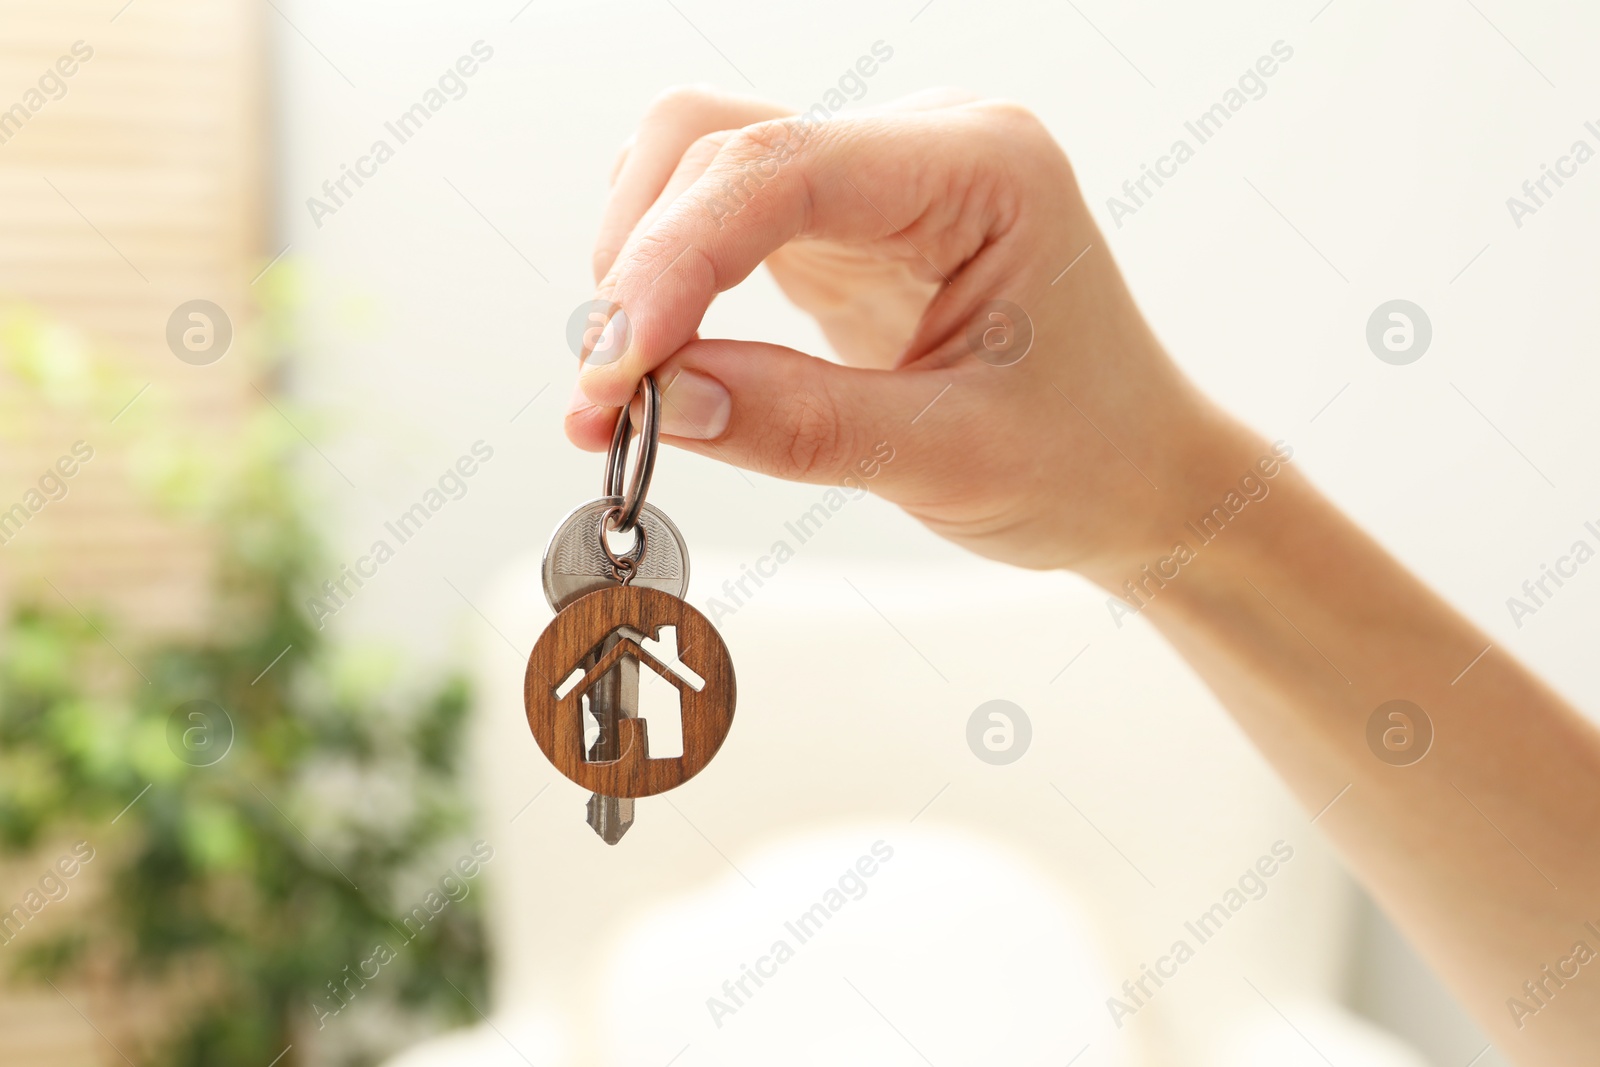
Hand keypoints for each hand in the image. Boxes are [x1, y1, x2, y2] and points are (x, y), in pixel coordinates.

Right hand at [566, 87, 1253, 574]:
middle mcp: (923, 144)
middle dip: (643, 267)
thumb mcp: (951, 460)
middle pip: (717, 142)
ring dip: (641, 262)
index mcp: (981, 168)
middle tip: (609, 398)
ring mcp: (877, 176)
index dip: (673, 263)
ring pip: (699, 160)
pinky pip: (720, 215)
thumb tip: (657, 402)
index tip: (613, 372)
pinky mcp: (842, 224)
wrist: (1137, 473)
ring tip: (628, 384)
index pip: (782, 170)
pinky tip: (662, 357)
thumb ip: (799, 425)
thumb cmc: (1085, 457)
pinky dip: (669, 280)